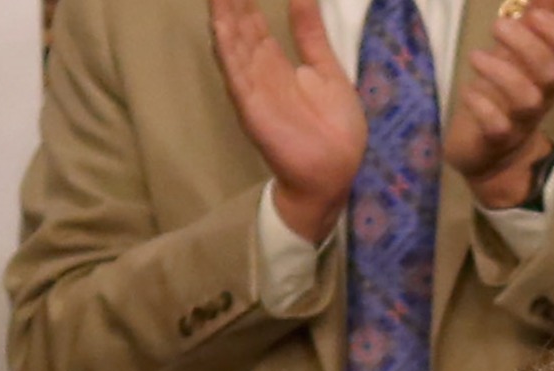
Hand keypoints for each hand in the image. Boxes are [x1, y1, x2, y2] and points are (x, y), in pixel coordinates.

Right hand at [210, 0, 366, 242]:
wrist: (335, 171)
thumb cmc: (336, 128)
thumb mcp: (326, 70)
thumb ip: (311, 34)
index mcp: (277, 65)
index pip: (253, 24)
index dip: (244, 0)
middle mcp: (259, 73)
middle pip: (238, 28)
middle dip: (229, 2)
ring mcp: (253, 89)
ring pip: (232, 44)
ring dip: (222, 16)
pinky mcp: (251, 106)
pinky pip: (236, 73)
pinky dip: (226, 48)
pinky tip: (218, 23)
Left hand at [443, 0, 553, 206]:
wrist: (489, 156)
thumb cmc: (502, 96)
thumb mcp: (517, 56)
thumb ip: (532, 22)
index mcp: (551, 77)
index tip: (533, 14)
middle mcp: (542, 99)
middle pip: (550, 72)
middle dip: (524, 43)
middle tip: (497, 27)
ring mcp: (520, 123)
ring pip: (525, 98)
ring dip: (500, 71)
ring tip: (476, 56)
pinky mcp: (495, 141)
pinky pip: (496, 125)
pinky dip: (481, 104)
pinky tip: (469, 91)